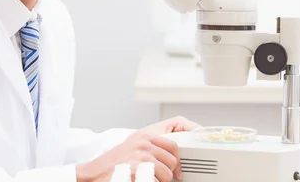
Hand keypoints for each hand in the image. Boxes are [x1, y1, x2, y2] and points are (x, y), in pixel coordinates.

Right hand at [76, 116, 199, 181]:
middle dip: (174, 167)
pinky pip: (158, 179)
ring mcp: (140, 154)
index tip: (203, 136)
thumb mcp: (135, 146)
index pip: (177, 124)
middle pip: (175, 153)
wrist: (96, 173)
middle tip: (171, 175)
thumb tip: (177, 152)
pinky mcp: (137, 168)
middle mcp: (144, 140)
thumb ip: (154, 144)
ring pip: (168, 169)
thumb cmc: (116, 163)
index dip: (193, 130)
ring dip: (163, 179)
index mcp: (146, 133)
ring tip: (151, 178)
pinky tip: (144, 180)